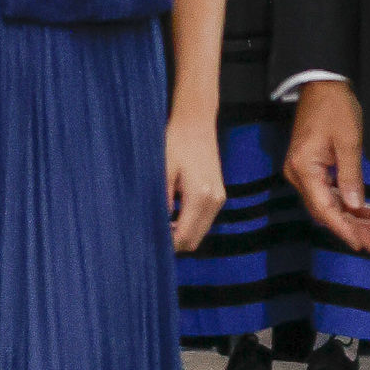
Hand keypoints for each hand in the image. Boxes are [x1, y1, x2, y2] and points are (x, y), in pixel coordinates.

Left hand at [166, 106, 226, 253]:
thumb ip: (162, 201)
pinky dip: (191, 224)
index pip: (185, 236)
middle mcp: (214, 201)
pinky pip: (205, 220)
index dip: (168, 246)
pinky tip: (174, 215)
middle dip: (176, 243)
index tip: (149, 244)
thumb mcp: (163, 171)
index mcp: (200, 196)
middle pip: (195, 240)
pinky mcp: (219, 194)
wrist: (196, 123)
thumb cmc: (176, 143)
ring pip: (201, 232)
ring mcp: (219, 198)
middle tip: (153, 237)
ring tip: (161, 226)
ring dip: (184, 234)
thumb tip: (155, 226)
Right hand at [284, 80, 369, 256]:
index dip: (344, 229)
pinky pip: (327, 192)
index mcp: (304, 168)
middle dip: (351, 227)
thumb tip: (354, 206)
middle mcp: (298, 174)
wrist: (322, 84)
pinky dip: (346, 202)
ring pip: (327, 204)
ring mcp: (303, 171)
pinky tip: (365, 210)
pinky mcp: (311, 167)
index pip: (324, 208)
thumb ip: (351, 176)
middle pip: (325, 211)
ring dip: (351, 217)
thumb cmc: (335, 108)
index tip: (362, 244)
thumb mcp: (348, 141)